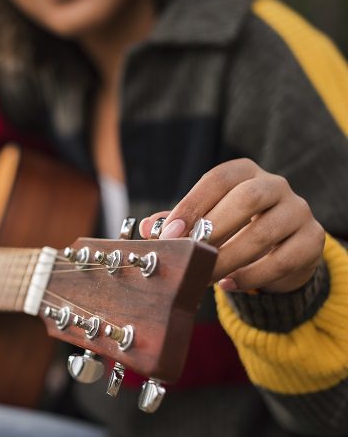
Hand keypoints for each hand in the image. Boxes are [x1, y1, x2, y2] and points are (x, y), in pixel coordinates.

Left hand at [139, 159, 323, 293]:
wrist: (282, 248)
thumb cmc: (234, 228)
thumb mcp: (207, 219)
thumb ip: (178, 222)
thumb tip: (145, 228)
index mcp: (245, 172)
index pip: (218, 180)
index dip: (192, 204)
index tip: (170, 232)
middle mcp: (275, 185)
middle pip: (246, 198)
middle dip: (212, 228)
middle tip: (188, 253)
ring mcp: (298, 211)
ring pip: (263, 233)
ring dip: (227, 258)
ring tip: (203, 275)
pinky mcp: (312, 240)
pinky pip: (282, 260)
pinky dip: (252, 276)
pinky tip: (228, 284)